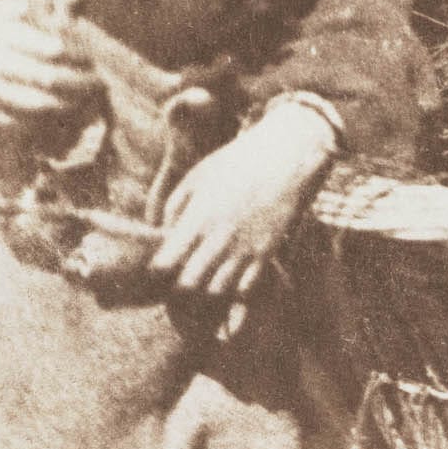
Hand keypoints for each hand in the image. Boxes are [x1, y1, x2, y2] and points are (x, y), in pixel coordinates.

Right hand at [0, 0, 101, 125]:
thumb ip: (34, 6)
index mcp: (0, 34)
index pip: (52, 47)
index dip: (78, 56)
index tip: (91, 59)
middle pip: (49, 79)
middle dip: (79, 84)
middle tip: (97, 84)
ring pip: (36, 105)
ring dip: (65, 106)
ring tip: (82, 102)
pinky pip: (16, 122)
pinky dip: (39, 122)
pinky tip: (53, 117)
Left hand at [149, 102, 337, 307]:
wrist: (289, 155)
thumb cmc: (238, 161)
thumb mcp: (197, 175)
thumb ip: (174, 206)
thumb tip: (162, 232)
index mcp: (197, 217)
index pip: (164, 263)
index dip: (158, 272)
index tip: (161, 268)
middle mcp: (218, 238)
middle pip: (187, 285)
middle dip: (178, 289)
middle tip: (180, 282)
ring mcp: (244, 249)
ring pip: (216, 292)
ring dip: (206, 292)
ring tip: (204, 284)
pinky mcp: (267, 254)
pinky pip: (245, 289)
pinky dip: (234, 293)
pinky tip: (231, 282)